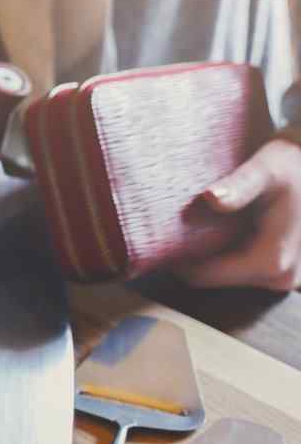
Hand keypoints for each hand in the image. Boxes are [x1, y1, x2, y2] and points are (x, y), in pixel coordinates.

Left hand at [176, 139, 300, 291]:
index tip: (157, 234)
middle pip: (213, 278)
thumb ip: (238, 187)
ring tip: (197, 220)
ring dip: (208, 251)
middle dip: (193, 254)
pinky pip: (238, 268)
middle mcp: (280, 279)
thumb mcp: (264, 170)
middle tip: (174, 224)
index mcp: (272, 261)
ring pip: (225, 274)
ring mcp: (282, 278)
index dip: (176, 258)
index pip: (203, 276)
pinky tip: (217, 225)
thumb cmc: (290, 164)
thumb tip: (211, 198)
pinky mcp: (279, 271)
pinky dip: (223, 250)